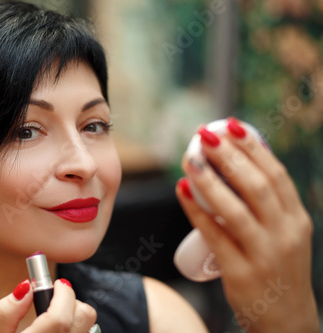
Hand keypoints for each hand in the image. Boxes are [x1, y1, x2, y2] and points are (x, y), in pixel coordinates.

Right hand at [0, 279, 96, 332]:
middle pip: (84, 317)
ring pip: (88, 328)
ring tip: (52, 324)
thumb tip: (25, 287)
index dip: (62, 293)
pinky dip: (74, 332)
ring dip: (74, 319)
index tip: (56, 283)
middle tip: (51, 303)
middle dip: (70, 302)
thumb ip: (6, 313)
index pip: (60, 316)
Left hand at [175, 118, 319, 332]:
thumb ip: (268, 207)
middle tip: (203, 135)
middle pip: (256, 186)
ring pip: (235, 209)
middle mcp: (285, 234)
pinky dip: (196, 211)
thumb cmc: (278, 269)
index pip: (276, 175)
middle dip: (229, 156)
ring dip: (209, 180)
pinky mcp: (241, 273)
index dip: (253, 147)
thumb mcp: (285, 235)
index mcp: (296, 220)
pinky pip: (214, 236)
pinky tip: (182, 191)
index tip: (231, 125)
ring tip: (189, 158)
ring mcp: (264, 255)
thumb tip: (233, 167)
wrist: (286, 320)